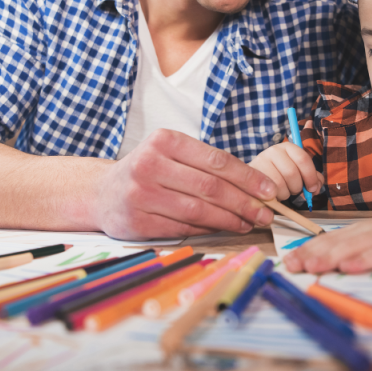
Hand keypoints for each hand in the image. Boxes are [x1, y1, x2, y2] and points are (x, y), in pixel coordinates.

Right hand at [92, 129, 277, 239]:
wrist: (101, 192)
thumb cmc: (147, 171)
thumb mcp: (170, 154)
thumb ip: (205, 165)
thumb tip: (254, 186)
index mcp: (163, 141)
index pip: (216, 160)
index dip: (247, 177)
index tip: (270, 190)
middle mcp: (150, 164)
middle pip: (210, 187)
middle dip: (244, 202)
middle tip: (266, 213)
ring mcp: (141, 194)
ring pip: (199, 210)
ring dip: (230, 219)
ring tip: (249, 223)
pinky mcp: (138, 221)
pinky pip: (183, 227)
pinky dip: (208, 229)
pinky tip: (224, 229)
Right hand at [248, 143, 323, 201]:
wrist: (256, 176)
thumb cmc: (282, 174)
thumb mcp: (299, 172)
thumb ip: (312, 178)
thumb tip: (317, 187)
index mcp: (289, 147)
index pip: (303, 159)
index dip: (311, 176)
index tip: (312, 188)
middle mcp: (274, 150)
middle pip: (292, 173)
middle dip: (297, 187)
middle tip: (294, 190)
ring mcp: (261, 161)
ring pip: (280, 184)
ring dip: (285, 193)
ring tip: (282, 190)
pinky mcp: (253, 175)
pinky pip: (268, 192)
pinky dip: (275, 197)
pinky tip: (273, 194)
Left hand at [283, 206, 371, 273]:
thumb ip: (355, 249)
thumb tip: (328, 263)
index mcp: (359, 232)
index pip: (327, 241)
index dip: (306, 250)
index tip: (286, 261)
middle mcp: (367, 232)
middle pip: (334, 244)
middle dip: (310, 255)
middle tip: (290, 266)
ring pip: (353, 248)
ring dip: (330, 257)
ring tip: (311, 266)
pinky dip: (365, 260)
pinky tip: (350, 267)